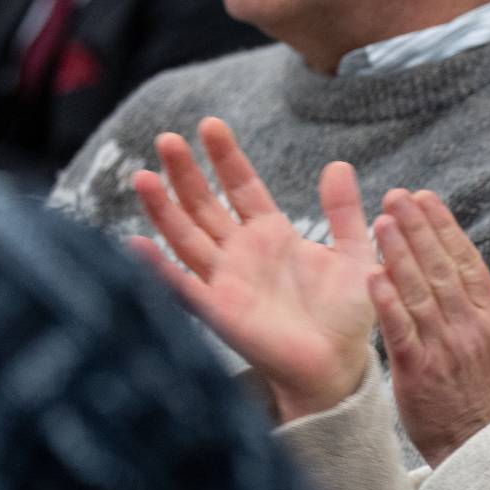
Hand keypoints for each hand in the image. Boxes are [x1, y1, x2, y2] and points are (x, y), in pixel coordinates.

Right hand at [128, 117, 378, 421]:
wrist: (339, 364)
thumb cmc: (347, 313)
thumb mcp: (354, 254)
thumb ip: (344, 212)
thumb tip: (339, 165)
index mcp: (271, 234)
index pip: (241, 186)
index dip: (226, 157)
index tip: (211, 125)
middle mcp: (241, 253)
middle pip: (204, 205)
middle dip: (185, 173)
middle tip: (168, 139)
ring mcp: (226, 281)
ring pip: (186, 238)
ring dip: (163, 209)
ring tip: (144, 176)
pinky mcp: (219, 312)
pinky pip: (183, 287)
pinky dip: (158, 268)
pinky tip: (136, 244)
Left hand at [368, 189, 489, 466]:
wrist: (489, 452)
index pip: (467, 261)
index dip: (444, 227)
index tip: (425, 198)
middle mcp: (470, 328)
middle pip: (441, 269)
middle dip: (417, 228)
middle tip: (396, 196)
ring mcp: (445, 349)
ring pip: (419, 293)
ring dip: (399, 254)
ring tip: (380, 221)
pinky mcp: (419, 374)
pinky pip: (402, 332)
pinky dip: (388, 303)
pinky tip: (373, 275)